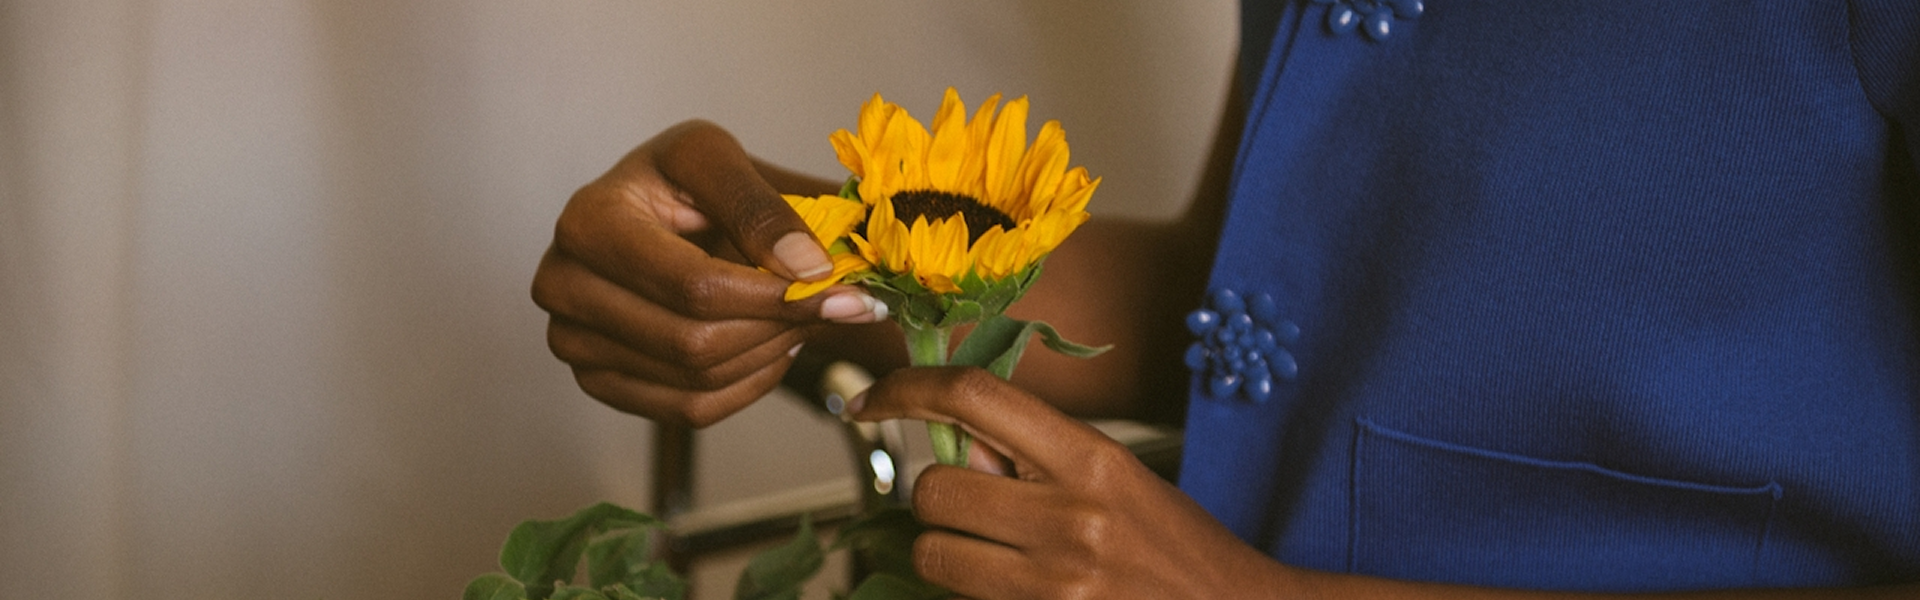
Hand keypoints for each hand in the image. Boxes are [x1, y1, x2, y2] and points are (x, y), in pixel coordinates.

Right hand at [532, 120, 886, 426]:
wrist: (657, 216)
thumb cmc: (683, 183)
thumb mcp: (719, 160)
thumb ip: (763, 208)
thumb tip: (807, 270)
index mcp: (588, 221)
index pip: (693, 285)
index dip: (774, 295)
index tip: (842, 291)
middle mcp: (562, 284)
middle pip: (693, 341)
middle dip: (776, 327)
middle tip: (829, 307)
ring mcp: (571, 341)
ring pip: (694, 379)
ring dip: (767, 354)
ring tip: (797, 318)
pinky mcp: (595, 380)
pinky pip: (686, 410)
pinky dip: (746, 386)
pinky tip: (768, 348)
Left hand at [848, 367, 1293, 599]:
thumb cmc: (1177, 550)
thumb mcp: (1118, 480)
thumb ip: (1038, 457)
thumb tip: (956, 447)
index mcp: (1091, 461)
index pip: (974, 396)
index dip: (906, 389)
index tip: (870, 398)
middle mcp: (1070, 519)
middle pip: (934, 487)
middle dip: (938, 498)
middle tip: (978, 510)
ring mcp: (1055, 584)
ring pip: (934, 553)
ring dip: (948, 552)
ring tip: (1000, 558)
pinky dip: (974, 594)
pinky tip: (1021, 592)